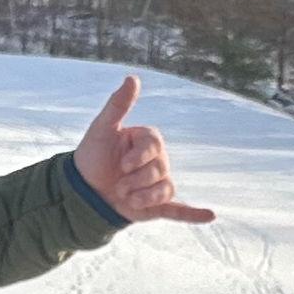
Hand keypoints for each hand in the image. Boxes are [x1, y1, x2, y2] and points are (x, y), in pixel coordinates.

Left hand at [72, 76, 215, 226]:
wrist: (83, 190)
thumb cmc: (93, 156)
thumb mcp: (102, 128)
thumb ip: (119, 105)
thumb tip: (133, 77)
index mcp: (148, 141)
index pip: (155, 147)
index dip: (138, 157)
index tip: (121, 164)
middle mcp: (158, 161)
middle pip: (160, 169)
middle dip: (135, 179)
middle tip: (117, 184)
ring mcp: (159, 184)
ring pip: (164, 190)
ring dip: (142, 196)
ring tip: (125, 197)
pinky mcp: (157, 205)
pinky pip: (179, 210)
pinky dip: (195, 215)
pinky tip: (210, 215)